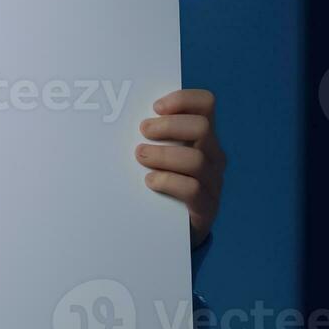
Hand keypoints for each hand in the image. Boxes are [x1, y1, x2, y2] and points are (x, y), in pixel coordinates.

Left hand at [135, 89, 225, 248]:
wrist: (174, 229)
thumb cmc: (159, 182)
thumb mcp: (158, 153)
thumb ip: (149, 135)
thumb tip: (115, 118)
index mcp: (202, 137)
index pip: (206, 104)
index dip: (183, 99)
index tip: (155, 107)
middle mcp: (212, 155)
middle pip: (202, 127)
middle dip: (168, 126)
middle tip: (144, 132)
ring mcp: (212, 182)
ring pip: (196, 159)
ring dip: (163, 155)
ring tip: (141, 157)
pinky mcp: (206, 207)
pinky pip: (193, 189)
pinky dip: (167, 181)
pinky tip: (150, 181)